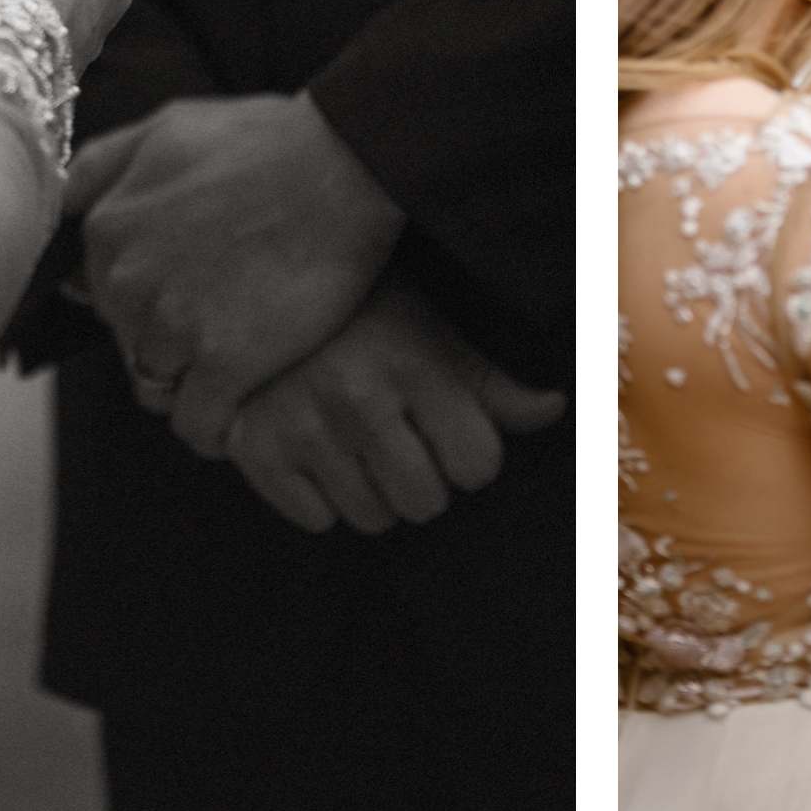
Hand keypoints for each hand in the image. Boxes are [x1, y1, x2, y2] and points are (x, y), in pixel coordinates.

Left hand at [72, 92, 405, 456]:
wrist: (347, 162)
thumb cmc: (267, 140)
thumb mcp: (169, 126)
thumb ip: (102, 164)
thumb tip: (62, 207)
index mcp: (108, 228)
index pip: (100, 293)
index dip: (146, 297)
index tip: (188, 292)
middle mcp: (128, 281)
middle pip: (128, 340)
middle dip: (166, 338)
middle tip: (224, 320)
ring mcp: (175, 325)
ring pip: (159, 385)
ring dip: (191, 382)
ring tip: (239, 364)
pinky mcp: (226, 364)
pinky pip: (199, 424)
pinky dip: (218, 426)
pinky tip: (242, 409)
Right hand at [207, 277, 566, 533]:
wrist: (258, 289)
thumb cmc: (362, 312)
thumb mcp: (432, 331)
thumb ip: (492, 382)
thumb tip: (554, 409)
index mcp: (413, 364)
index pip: (478, 464)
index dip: (471, 454)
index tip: (448, 430)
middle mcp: (359, 399)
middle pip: (427, 503)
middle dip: (424, 479)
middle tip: (402, 440)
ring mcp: (304, 427)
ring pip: (373, 519)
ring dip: (375, 493)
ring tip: (361, 445)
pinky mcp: (256, 451)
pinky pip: (316, 521)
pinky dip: (321, 499)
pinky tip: (319, 452)